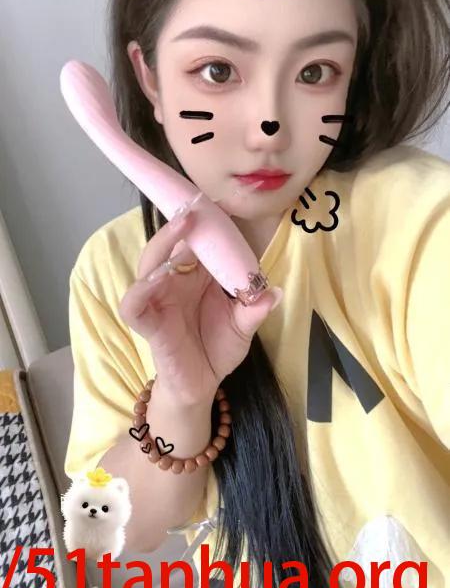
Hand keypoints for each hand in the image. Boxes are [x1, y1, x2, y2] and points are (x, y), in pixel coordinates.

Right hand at [118, 206, 282, 407]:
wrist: (202, 384)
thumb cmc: (218, 348)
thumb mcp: (243, 327)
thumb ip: (254, 310)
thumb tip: (275, 292)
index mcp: (196, 275)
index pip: (196, 241)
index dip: (204, 222)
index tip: (218, 203)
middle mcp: (174, 281)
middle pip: (169, 244)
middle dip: (180, 223)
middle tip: (196, 206)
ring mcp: (158, 300)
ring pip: (149, 265)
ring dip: (163, 244)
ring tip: (181, 228)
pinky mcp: (148, 323)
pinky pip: (134, 304)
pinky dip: (141, 289)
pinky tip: (156, 279)